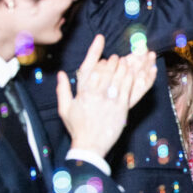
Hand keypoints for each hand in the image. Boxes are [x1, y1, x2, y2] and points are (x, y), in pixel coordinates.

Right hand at [58, 35, 156, 157]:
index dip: (97, 55)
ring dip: (122, 67)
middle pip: (107, 70)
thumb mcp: (65, 109)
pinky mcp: (122, 107)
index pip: (91, 68)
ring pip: (119, 77)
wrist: (90, 145)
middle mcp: (97, 94)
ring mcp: (110, 101)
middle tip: (116, 58)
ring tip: (125, 63)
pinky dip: (130, 78)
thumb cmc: (77, 128)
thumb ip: (62, 90)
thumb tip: (61, 74)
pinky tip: (131, 73)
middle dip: (112, 61)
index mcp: (83, 93)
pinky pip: (127, 88)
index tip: (101, 46)